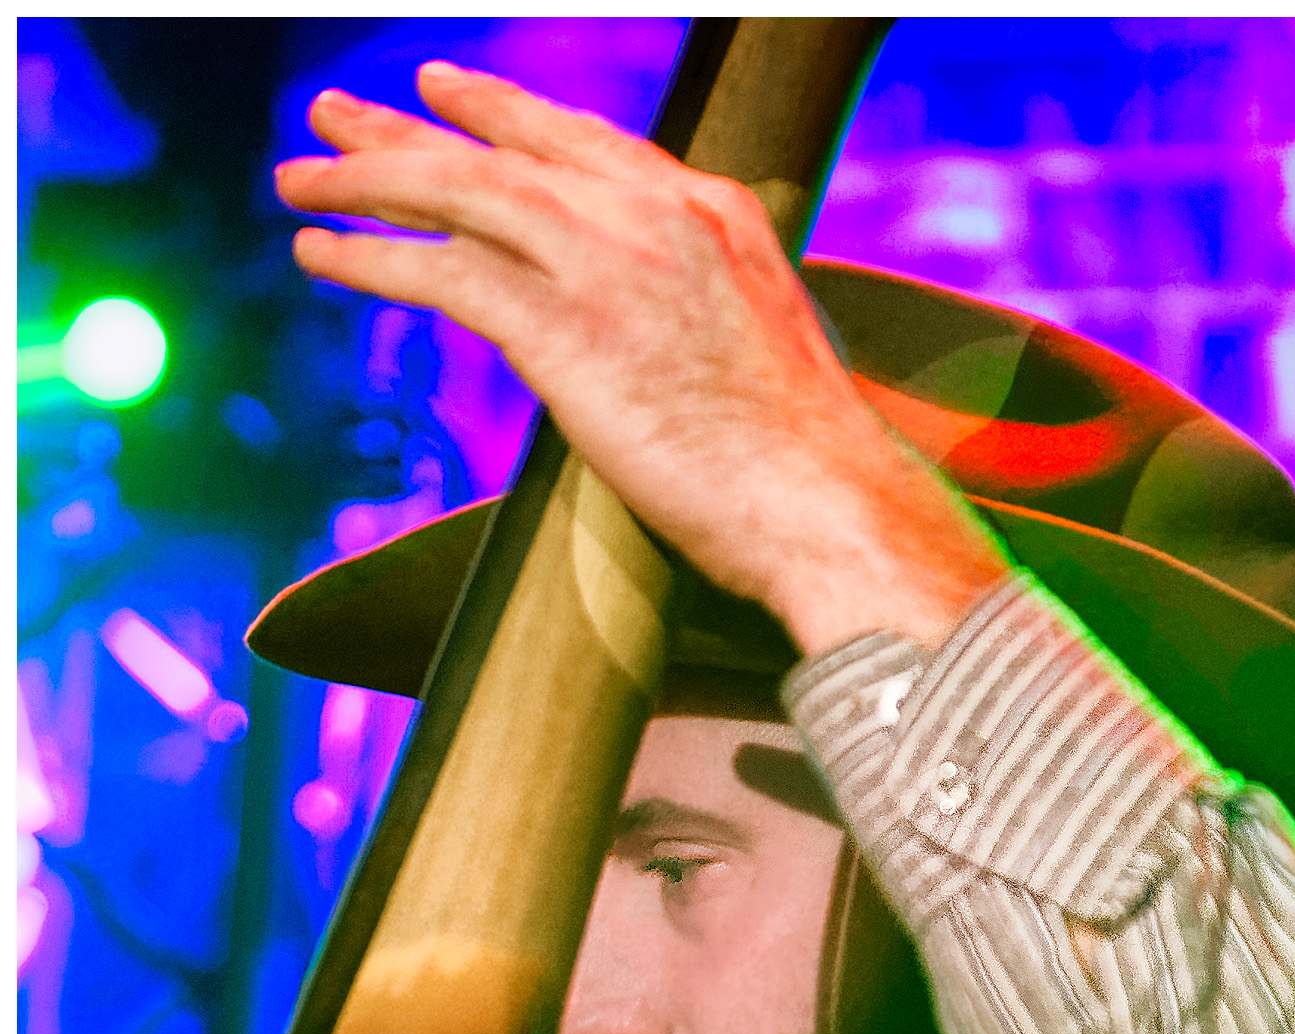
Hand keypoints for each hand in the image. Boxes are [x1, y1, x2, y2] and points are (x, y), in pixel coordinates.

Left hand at [275, 63, 1007, 653]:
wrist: (829, 508)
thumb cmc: (810, 468)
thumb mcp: (771, 353)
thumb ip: (710, 317)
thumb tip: (682, 348)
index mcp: (716, 215)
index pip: (589, 144)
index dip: (507, 117)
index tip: (450, 98)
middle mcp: (658, 216)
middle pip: (510, 149)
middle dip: (415, 128)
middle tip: (340, 117)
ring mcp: (611, 265)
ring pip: (462, 191)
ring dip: (369, 181)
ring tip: (299, 178)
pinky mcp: (569, 331)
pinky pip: (446, 271)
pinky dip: (373, 257)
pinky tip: (321, 253)